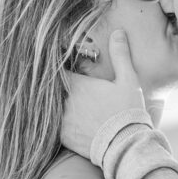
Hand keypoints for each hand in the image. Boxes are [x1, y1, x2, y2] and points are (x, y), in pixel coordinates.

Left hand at [61, 30, 144, 156]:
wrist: (124, 146)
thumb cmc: (127, 112)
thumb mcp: (128, 81)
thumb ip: (120, 55)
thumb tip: (118, 32)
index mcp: (77, 84)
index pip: (56, 68)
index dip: (56, 65)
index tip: (59, 64)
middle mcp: (64, 101)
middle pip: (50, 88)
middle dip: (53, 84)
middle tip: (54, 81)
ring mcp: (61, 120)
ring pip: (49, 107)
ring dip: (53, 103)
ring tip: (55, 102)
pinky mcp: (62, 137)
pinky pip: (52, 126)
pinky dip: (55, 122)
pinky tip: (59, 122)